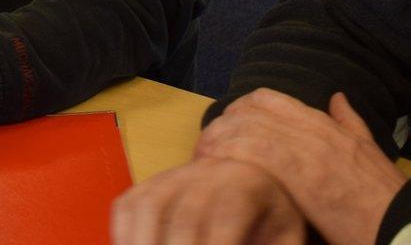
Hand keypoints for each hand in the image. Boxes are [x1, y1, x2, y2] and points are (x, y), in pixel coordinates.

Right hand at [110, 157, 305, 244]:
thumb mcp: (287, 235)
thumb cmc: (272, 218)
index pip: (225, 220)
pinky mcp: (151, 184)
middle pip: (183, 217)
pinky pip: (127, 205)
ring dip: (143, 242)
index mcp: (246, 184)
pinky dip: (123, 233)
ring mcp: (174, 175)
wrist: (254, 180)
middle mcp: (205, 172)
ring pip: (148, 207)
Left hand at [192, 90, 405, 244]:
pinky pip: (254, 153)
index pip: (269, 99)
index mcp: (327, 123)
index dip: (240, 110)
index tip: (227, 130)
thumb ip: (349, 123)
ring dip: (219, 140)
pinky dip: (230, 156)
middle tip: (207, 146)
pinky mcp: (302, 175)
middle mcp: (314, 129)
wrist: (403, 224)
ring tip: (203, 158)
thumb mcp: (369, 150)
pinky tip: (216, 168)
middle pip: (251, 109)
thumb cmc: (384, 197)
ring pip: (248, 127)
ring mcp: (308, 150)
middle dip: (223, 125)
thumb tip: (338, 98)